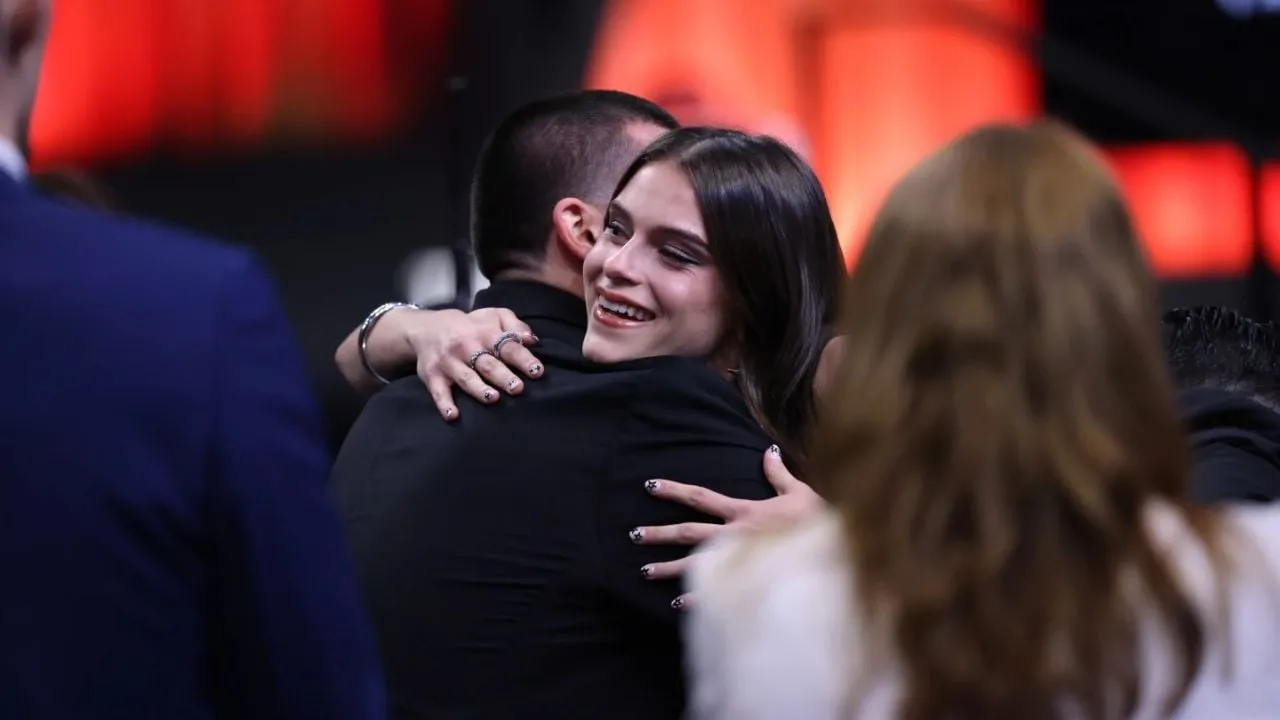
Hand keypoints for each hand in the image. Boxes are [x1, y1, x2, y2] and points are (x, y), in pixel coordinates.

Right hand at [405, 307, 542, 419]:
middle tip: (517, 388)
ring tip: (493, 398)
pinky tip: (453, 415)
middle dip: (503, 376)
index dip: (523, 359)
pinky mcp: (433, 376)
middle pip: (487, 364)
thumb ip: (515, 325)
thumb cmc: (470, 326)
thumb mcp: (493, 316)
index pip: (507, 346)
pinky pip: (439, 392)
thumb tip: (532, 340)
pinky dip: (444, 404)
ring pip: (466, 378)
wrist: (427, 328)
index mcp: (484, 333)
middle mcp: (466, 347)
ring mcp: (448, 363)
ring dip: (478, 389)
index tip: (537, 371)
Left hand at [631, 445, 824, 605]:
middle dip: (660, 533)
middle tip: (633, 534)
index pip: (701, 497)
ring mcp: (740, 560)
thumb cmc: (821, 520)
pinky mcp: (749, 582)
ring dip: (668, 568)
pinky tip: (677, 604)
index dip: (674, 490)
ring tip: (644, 571)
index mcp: (745, 512)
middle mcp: (736, 535)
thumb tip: (768, 452)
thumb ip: (778, 473)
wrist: (836, 550)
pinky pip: (718, 592)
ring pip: (696, 564)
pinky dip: (697, 599)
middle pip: (689, 533)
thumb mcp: (800, 491)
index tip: (649, 486)